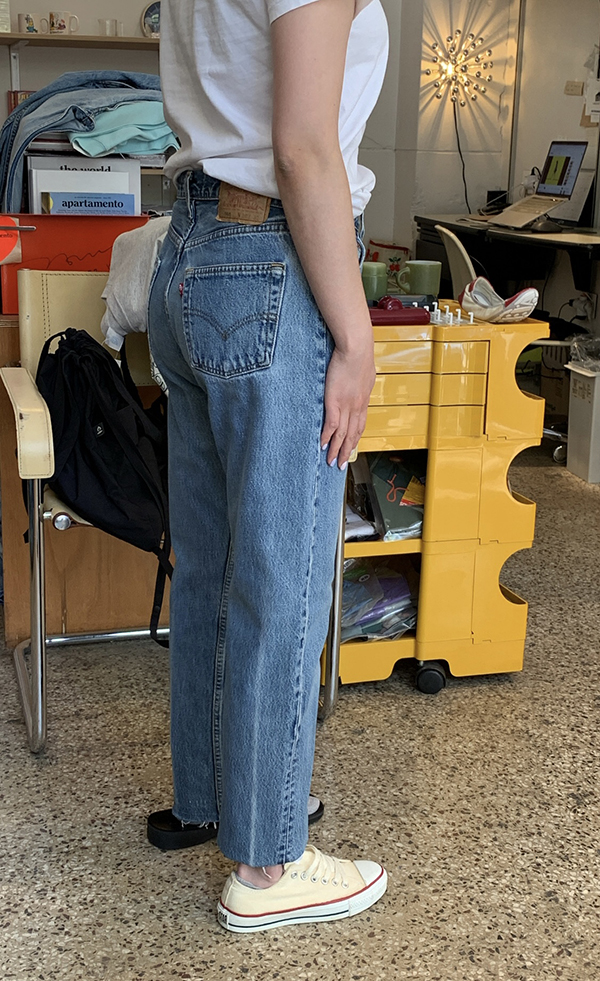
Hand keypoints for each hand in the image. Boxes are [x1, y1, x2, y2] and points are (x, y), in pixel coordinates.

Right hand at [321, 344, 374, 469]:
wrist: (356, 347)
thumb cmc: (359, 353)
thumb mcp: (363, 371)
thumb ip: (360, 382)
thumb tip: (360, 383)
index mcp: (363, 400)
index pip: (359, 425)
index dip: (355, 439)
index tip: (351, 449)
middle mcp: (357, 406)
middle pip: (352, 435)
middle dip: (347, 451)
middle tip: (341, 465)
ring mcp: (347, 406)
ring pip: (342, 434)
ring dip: (337, 450)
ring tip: (331, 462)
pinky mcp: (335, 402)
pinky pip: (332, 425)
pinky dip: (327, 437)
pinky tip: (323, 445)